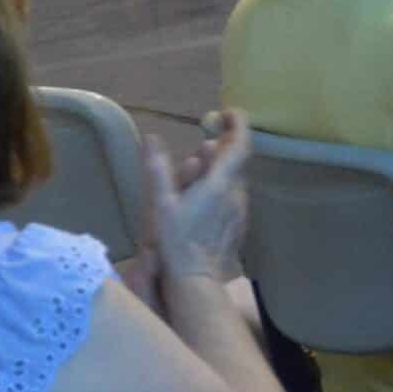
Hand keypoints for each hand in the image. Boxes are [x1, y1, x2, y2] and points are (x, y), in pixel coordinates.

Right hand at [139, 111, 251, 284]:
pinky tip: (203, 198)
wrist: (196, 279)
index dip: (238, 124)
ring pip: (234, 178)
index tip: (227, 112)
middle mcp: (236, 193)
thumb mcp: (161, 203)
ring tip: (197, 172)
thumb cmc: (177, 240)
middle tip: (203, 142)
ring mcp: (240, 210)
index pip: (240, 144)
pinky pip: (233, 195)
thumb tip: (152, 137)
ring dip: (219, 168)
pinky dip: (221, 187)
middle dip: (220, 146)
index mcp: (220, 184)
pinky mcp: (239, 223)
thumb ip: (158, 169)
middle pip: (235, 160)